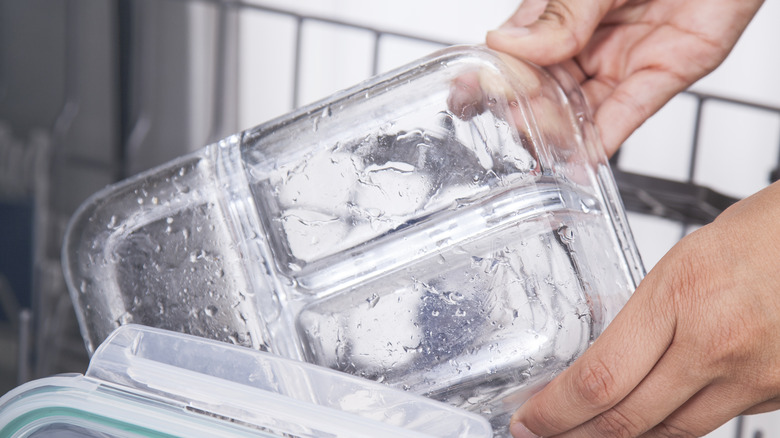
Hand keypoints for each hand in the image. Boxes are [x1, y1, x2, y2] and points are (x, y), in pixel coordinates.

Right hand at [486, 0, 763, 155]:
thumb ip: (560, 13)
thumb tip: (510, 44)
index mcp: (562, 9)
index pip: (518, 50)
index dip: (496, 76)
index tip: (469, 97)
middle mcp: (589, 36)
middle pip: (547, 86)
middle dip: (528, 110)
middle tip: (514, 124)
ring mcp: (623, 57)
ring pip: (582, 105)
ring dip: (562, 130)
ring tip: (543, 150)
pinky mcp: (665, 71)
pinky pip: (629, 111)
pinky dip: (605, 138)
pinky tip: (582, 159)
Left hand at [510, 180, 779, 436]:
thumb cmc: (762, 235)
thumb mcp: (681, 264)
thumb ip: (646, 318)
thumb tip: (608, 364)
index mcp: (680, 298)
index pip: (600, 378)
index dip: (555, 412)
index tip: (528, 421)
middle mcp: (717, 346)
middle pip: (629, 420)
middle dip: (576, 435)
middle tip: (545, 435)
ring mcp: (754, 377)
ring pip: (672, 433)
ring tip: (590, 433)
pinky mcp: (779, 394)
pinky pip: (716, 422)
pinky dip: (678, 425)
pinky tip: (655, 417)